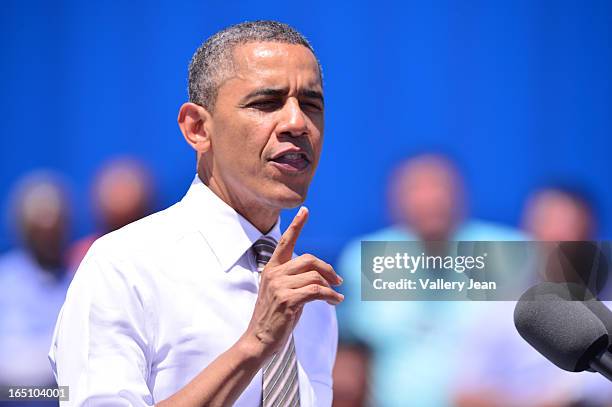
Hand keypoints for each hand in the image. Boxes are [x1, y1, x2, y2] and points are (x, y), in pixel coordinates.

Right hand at [242, 207, 343, 358]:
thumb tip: (320, 274)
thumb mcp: (280, 291)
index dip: (297, 225)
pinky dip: (330, 296)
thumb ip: (293, 278)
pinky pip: (316, 291)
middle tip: (338, 280)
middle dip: (327, 269)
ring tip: (336, 296)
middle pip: (309, 259)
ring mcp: (279, 286)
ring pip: (315, 276)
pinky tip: (335, 301)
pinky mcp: (287, 300)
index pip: (285, 242)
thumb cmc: (273, 316)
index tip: (305, 210)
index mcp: (271, 268)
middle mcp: (274, 274)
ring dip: (331, 287)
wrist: (259, 339)